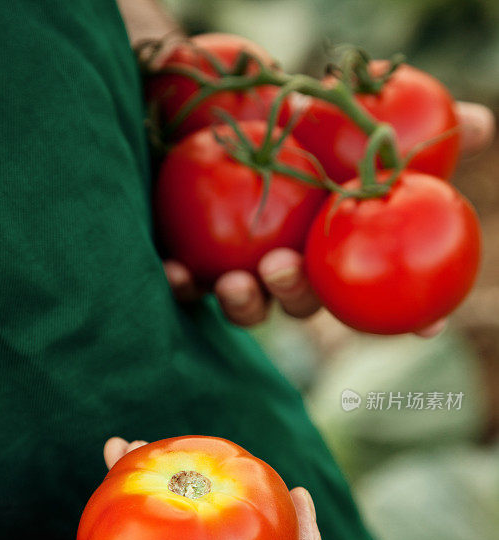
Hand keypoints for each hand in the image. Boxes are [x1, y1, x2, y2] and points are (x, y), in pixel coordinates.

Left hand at [164, 102, 494, 333]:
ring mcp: (238, 272)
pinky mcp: (190, 266)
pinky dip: (182, 284)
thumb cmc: (281, 115)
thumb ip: (402, 130)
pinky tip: (177, 273)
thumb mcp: (345, 112)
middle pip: (305, 302)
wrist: (202, 104)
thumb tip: (485, 123)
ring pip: (248, 309)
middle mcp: (287, 267)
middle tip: (287, 269)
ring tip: (240, 281)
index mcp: (328, 248)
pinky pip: (187, 288)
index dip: (408, 315)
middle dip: (300, 296)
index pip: (375, 291)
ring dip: (247, 304)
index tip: (429, 328)